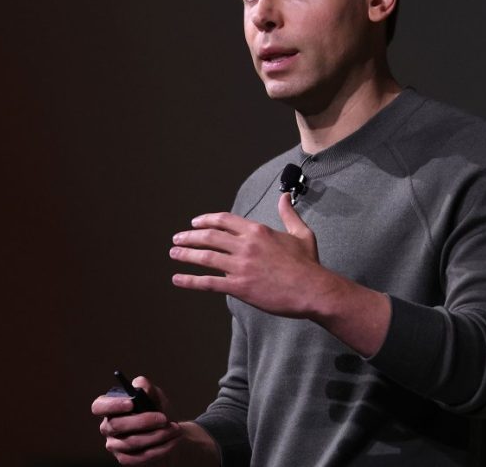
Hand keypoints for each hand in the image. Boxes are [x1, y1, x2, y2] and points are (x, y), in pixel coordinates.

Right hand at [92, 376, 180, 464]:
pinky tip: (172, 441)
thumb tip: (141, 385)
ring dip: (156, 435)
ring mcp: (114, 445)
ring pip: (131, 442)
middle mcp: (107, 427)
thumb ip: (147, 388)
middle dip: (143, 421)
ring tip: (174, 429)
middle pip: (116, 425)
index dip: (112, 405)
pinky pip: (140, 457)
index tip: (131, 402)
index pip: (99, 406)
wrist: (168, 431)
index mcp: (109, 407)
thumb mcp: (154, 395)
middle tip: (163, 418)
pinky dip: (159, 449)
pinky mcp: (125, 459)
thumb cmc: (156, 409)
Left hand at [170, 193, 338, 317]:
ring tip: (173, 253)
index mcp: (257, 231)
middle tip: (177, 238)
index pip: (224, 220)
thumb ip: (288, 214)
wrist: (313, 289)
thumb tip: (285, 196)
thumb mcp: (301, 233)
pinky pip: (209, 282)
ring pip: (205, 257)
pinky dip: (190, 280)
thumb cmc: (308, 263)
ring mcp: (241, 266)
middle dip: (190, 236)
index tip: (195, 223)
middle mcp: (246, 245)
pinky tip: (178, 279)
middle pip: (210, 236)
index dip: (206, 220)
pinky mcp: (239, 286)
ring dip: (186, 254)